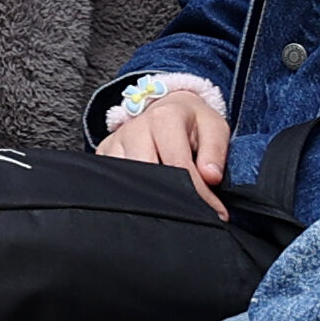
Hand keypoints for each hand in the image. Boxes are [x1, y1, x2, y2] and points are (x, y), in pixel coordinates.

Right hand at [95, 80, 234, 213]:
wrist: (168, 107)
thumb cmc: (193, 122)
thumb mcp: (215, 129)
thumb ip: (215, 151)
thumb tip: (210, 176)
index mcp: (164, 118)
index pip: (177, 165)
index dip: (196, 192)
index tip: (213, 212)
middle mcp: (135, 127)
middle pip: (147, 174)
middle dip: (170, 197)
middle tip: (188, 210)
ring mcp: (116, 140)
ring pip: (127, 181)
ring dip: (149, 197)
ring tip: (169, 204)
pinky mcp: (104, 152)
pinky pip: (113, 181)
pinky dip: (131, 193)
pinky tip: (148, 194)